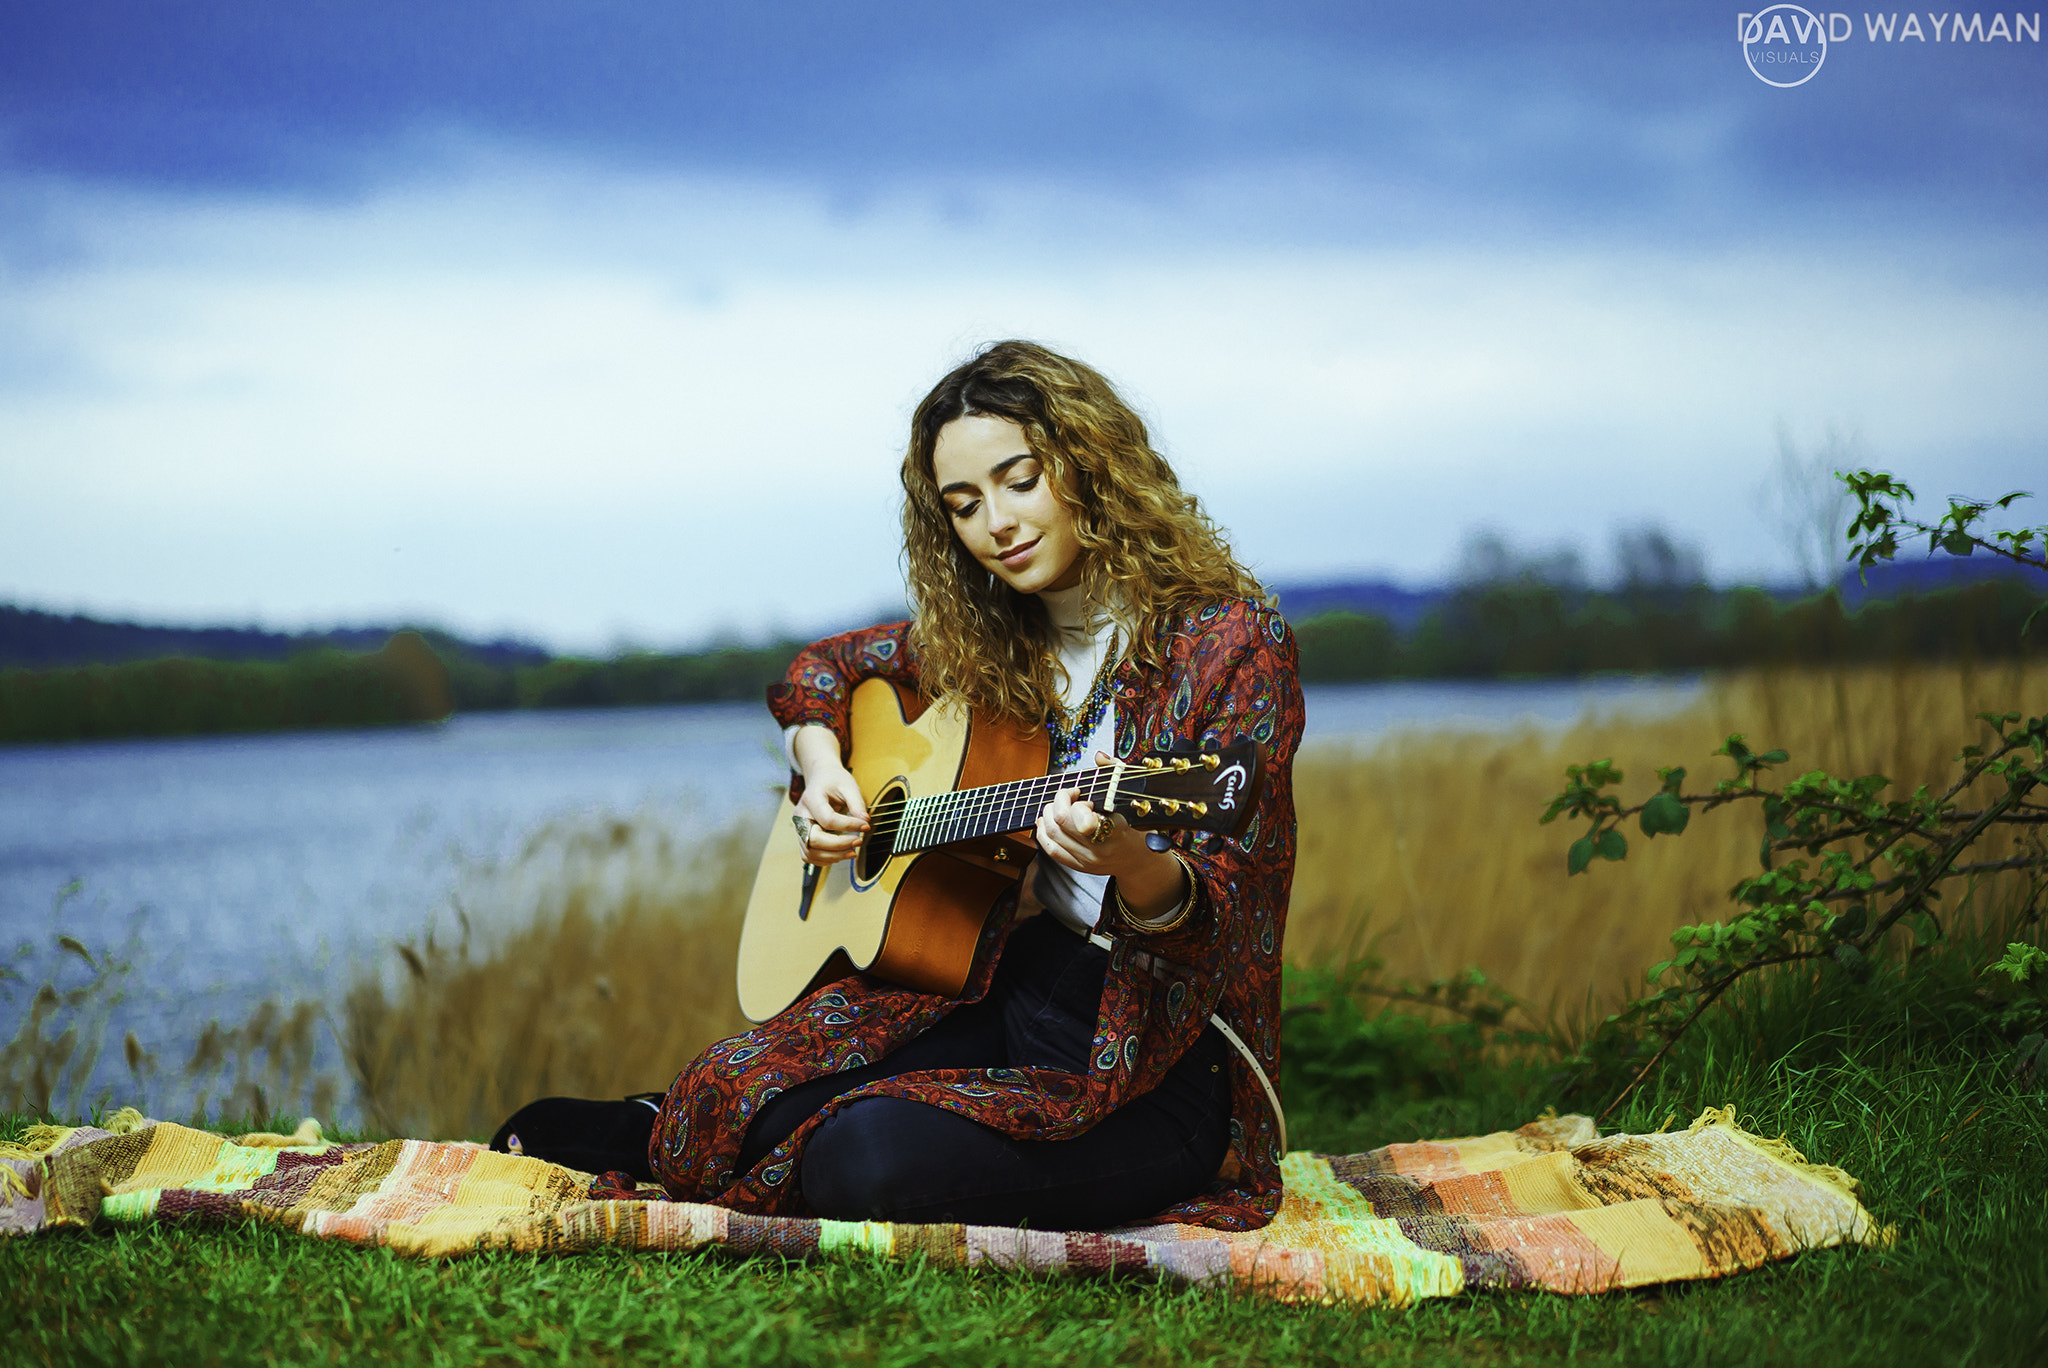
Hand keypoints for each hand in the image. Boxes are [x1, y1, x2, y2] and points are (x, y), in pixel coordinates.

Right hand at [792, 726, 867, 865]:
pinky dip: (824, 859)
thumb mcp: (848, 785)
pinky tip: (840, 854)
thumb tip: (865, 821)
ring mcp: (799, 827)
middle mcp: (800, 815)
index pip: (827, 819)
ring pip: (810, 852)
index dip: (848, 826)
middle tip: (858, 842)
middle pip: (814, 839)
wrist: (820, 779)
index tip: (865, 825)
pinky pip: (809, 855)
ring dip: (832, 856)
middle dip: (838, 845)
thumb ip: (857, 803)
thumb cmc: (833, 781)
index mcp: (811, 799)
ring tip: (852, 852)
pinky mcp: (802, 836)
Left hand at [1032, 752, 1187, 919]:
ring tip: (1060, 806)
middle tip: (1070, 796)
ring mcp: (1088, 859)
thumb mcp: (1132, 793)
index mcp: (1116, 829)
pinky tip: (1046, 820)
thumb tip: (1099, 756)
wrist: (1140, 859)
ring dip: (1049, 812)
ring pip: (1051, 833)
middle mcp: (1100, 847)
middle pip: (1061, 820)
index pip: (1083, 818)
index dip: (1072, 800)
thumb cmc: (1137, 822)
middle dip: (1059, 800)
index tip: (1080, 793)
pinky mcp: (1079, 866)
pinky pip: (1051, 849)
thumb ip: (1116, 770)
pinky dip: (1042, 832)